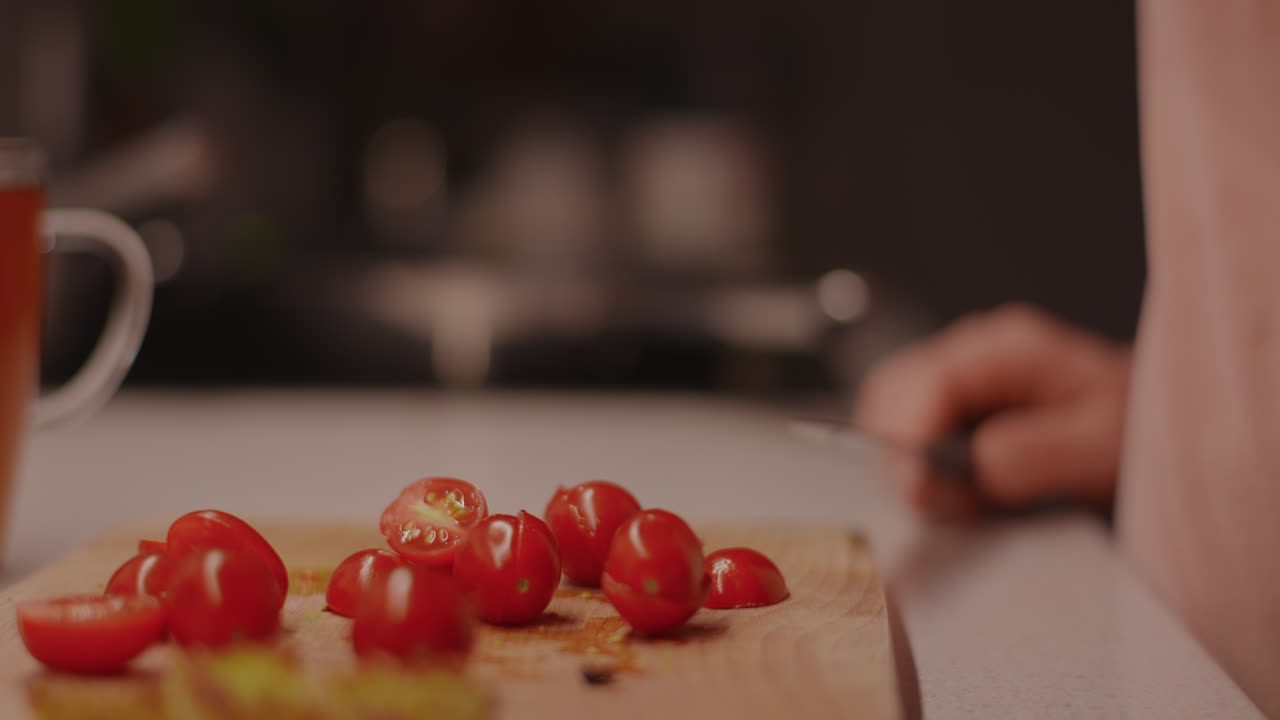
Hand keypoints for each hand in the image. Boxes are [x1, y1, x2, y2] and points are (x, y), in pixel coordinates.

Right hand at [854, 303, 1130, 517]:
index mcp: (1009, 349)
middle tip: (941, 503)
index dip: (910, 435)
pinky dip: (916, 463)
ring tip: (960, 498)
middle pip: (894, 391)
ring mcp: (958, 371)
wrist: (1147, 422)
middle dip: (902, 453)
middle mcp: (973, 349)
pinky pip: (906, 425)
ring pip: (890, 409)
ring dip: (906, 461)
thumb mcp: (1101, 447)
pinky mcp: (952, 398)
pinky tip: (957, 488)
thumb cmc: (1133, 427)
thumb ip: (1037, 453)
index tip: (916, 489)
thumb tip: (976, 464)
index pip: (929, 382)